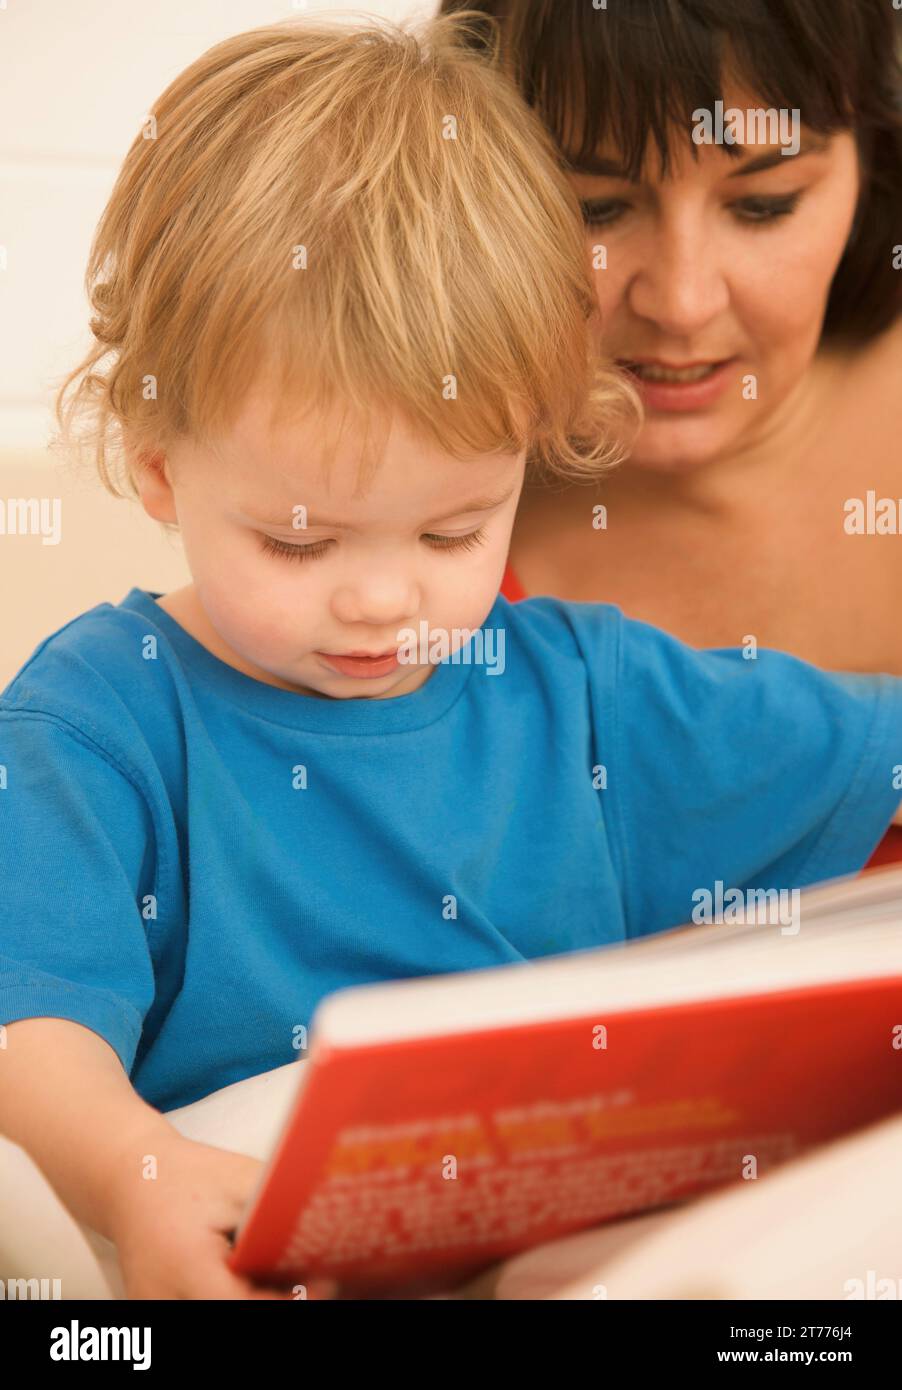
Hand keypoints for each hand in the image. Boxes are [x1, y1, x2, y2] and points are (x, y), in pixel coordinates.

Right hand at [105, 1126, 335, 1299]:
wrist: (128, 1178)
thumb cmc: (184, 1175)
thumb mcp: (240, 1180)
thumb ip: (277, 1209)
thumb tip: (326, 1232)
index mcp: (186, 1266)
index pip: (243, 1307)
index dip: (288, 1302)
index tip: (321, 1285)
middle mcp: (163, 1299)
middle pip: (230, 1319)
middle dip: (276, 1305)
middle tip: (310, 1284)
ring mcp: (155, 1312)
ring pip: (218, 1321)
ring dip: (252, 1304)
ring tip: (285, 1284)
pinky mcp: (156, 1314)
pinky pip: (201, 1316)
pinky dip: (231, 1302)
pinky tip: (254, 1285)